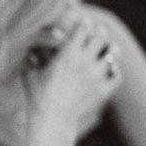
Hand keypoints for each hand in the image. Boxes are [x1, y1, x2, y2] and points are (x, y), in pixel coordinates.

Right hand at [28, 16, 119, 140]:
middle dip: (98, 33)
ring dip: (109, 50)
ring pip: (112, 54)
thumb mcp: (29, 74)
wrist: (51, 121)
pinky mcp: (103, 91)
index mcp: (67, 54)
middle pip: (101, 37)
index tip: (82, 24)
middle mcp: (85, 62)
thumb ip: (30, 58)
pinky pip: (117, 75)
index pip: (83, 28)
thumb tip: (28, 50)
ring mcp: (96, 77)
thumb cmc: (37, 97)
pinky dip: (114, 71)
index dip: (83, 24)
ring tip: (106, 51)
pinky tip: (108, 71)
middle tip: (96, 34)